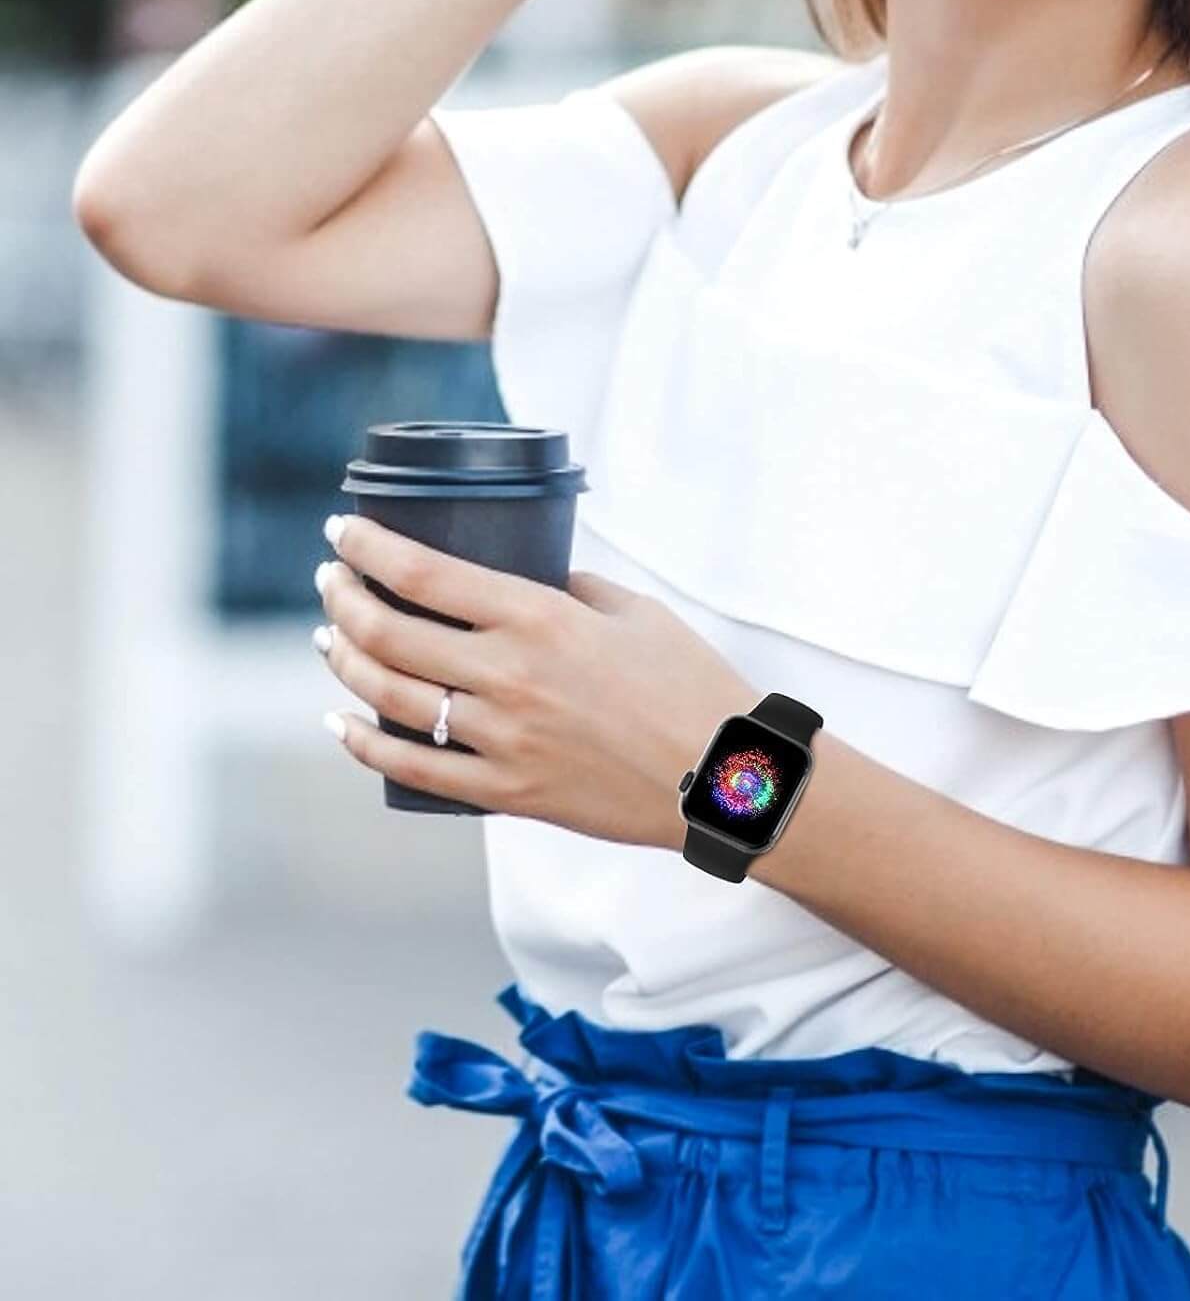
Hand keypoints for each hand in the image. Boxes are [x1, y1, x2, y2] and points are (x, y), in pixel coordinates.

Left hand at [312, 514, 759, 847]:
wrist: (725, 778)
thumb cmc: (691, 684)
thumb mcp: (636, 612)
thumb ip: (572, 591)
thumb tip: (523, 582)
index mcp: (541, 618)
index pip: (424, 572)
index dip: (369, 546)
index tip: (341, 530)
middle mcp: (509, 676)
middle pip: (389, 631)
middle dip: (343, 597)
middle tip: (330, 579)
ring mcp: (503, 740)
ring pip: (389, 696)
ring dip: (345, 661)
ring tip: (330, 639)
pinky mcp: (508, 793)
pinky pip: (415, 769)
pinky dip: (365, 744)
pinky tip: (341, 722)